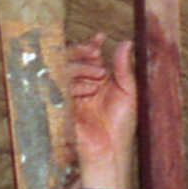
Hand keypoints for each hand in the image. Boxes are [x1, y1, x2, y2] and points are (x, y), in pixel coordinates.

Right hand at [65, 37, 138, 188]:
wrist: (111, 150)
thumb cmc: (121, 125)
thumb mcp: (128, 91)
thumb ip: (123, 67)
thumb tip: (125, 42)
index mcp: (97, 80)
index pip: (89, 56)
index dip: (91, 45)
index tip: (99, 38)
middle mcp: (82, 85)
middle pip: (72, 59)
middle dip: (82, 52)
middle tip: (94, 53)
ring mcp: (70, 95)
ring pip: (65, 70)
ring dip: (82, 69)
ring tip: (99, 78)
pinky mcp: (61, 106)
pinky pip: (59, 87)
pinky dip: (75, 85)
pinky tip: (89, 91)